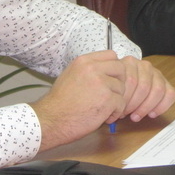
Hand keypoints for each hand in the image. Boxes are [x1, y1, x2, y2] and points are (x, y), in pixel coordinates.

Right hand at [30, 51, 173, 150]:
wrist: (52, 120)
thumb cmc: (60, 102)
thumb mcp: (71, 75)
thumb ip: (89, 70)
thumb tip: (107, 70)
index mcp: (84, 61)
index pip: (111, 55)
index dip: (114, 68)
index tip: (110, 79)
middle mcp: (93, 69)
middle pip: (121, 69)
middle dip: (120, 83)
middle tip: (112, 95)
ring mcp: (101, 84)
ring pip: (122, 88)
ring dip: (117, 100)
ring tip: (103, 109)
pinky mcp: (107, 100)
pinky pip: (121, 104)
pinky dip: (115, 113)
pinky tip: (104, 117)